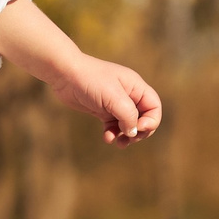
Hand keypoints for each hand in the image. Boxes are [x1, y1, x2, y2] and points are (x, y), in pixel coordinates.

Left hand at [49, 55, 163, 144]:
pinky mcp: (102, 110)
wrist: (64, 75)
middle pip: (143, 118)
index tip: (138, 127)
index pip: (154, 107)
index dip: (151, 121)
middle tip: (130, 139)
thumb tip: (133, 132)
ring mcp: (115, 103)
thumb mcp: (113, 97)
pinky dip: (113, 133)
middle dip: (139, 131)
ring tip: (120, 143)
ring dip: (126, 136)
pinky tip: (107, 138)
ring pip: (128, 124)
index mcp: (136, 87)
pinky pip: (114, 125)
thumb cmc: (90, 81)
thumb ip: (128, 115)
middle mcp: (128, 94)